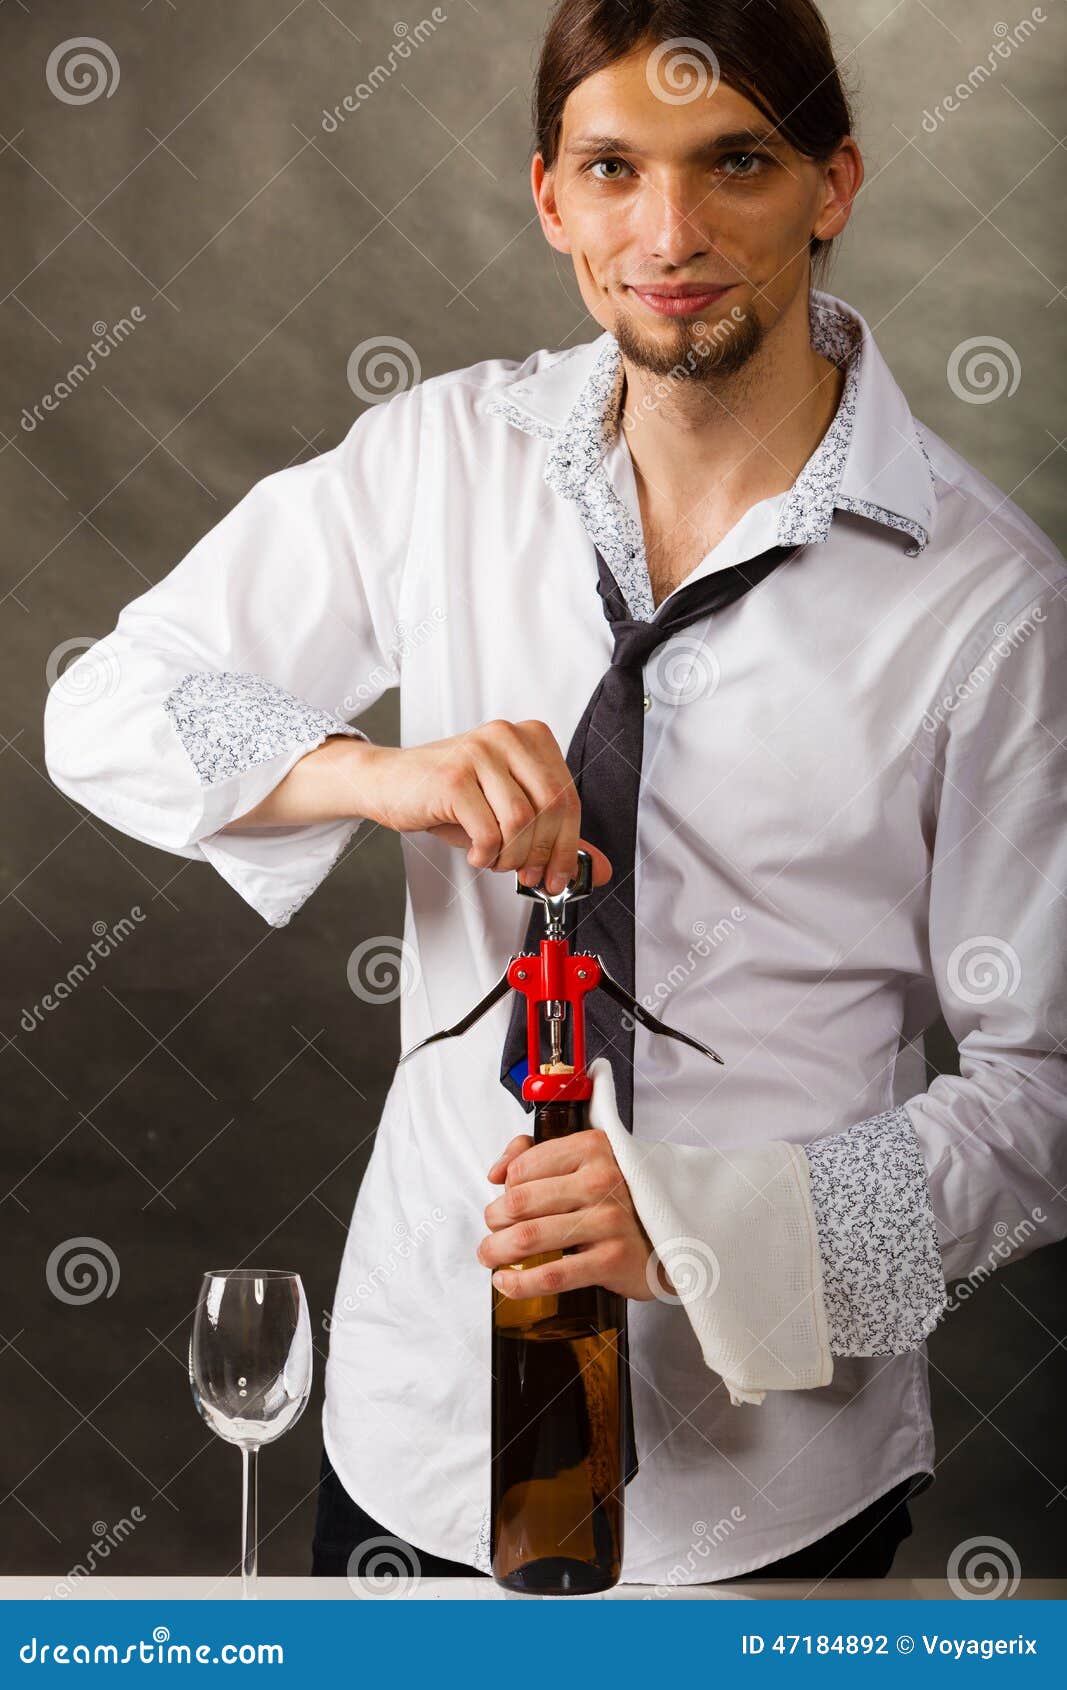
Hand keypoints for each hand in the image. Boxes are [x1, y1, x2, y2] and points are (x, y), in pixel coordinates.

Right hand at [362, 721, 611, 893]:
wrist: (388, 782)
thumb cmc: (448, 795)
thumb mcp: (506, 810)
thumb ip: (552, 835)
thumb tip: (595, 868)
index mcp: (530, 737)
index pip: (569, 796)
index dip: (568, 844)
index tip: (559, 875)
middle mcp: (507, 736)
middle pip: (551, 807)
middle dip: (542, 853)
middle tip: (528, 876)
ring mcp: (479, 752)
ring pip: (521, 821)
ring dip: (511, 856)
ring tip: (496, 860)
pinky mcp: (454, 776)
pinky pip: (487, 831)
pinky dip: (485, 854)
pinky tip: (475, 852)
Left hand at [477, 1123, 672, 1302]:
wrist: (667, 1238)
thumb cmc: (618, 1200)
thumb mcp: (585, 1162)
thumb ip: (536, 1153)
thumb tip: (497, 1171)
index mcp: (592, 1148)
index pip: (523, 1168)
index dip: (504, 1188)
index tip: (506, 1202)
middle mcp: (602, 1180)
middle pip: (519, 1202)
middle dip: (494, 1221)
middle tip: (492, 1233)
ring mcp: (608, 1220)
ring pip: (528, 1237)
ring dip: (496, 1250)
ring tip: (490, 1256)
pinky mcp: (612, 1259)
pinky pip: (552, 1274)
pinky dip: (520, 1281)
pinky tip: (507, 1282)